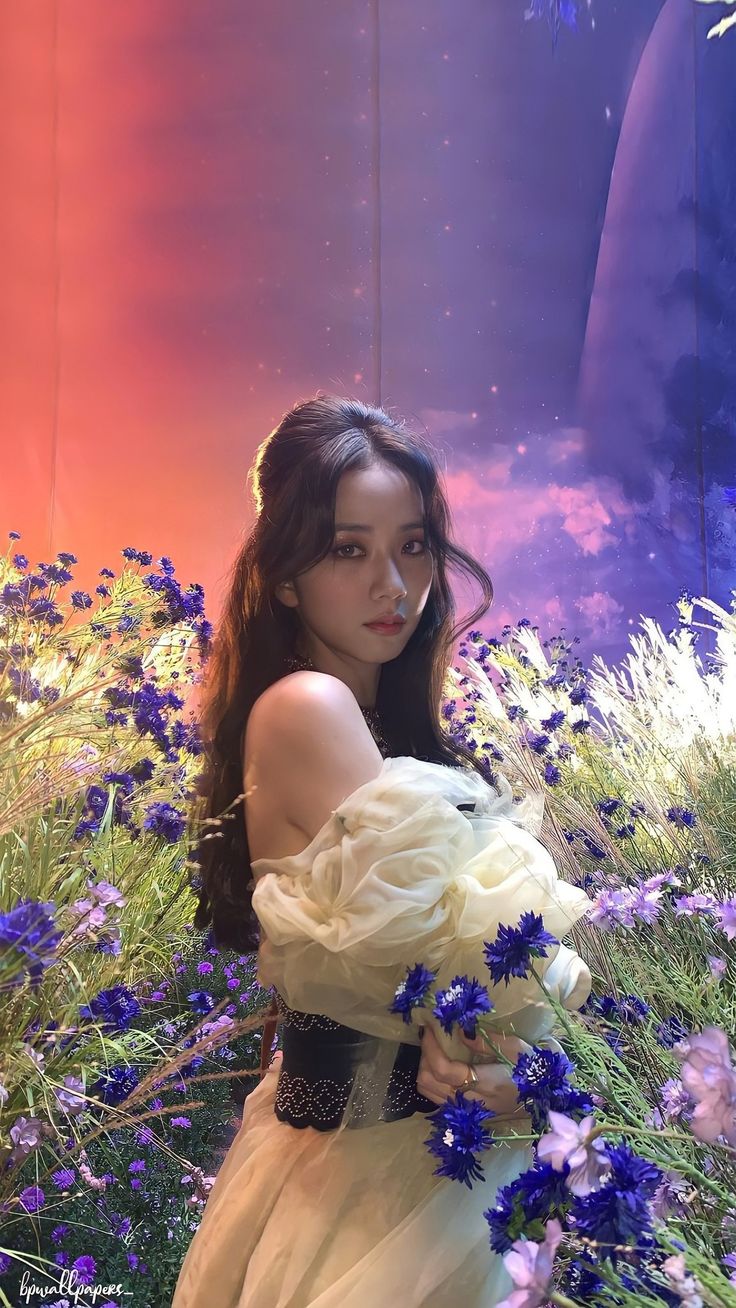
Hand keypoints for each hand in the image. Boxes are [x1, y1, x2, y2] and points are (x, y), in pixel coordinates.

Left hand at [416, 1026, 531, 1121]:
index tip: (428, 1028)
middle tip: (431, 1037)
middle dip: (423, 1056)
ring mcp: (467, 1110)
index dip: (430, 1048)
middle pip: (428, 1082)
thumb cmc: (532, 1069)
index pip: (443, 1069)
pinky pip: (436, 1098)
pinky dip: (431, 1080)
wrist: (544, 1098)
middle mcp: (470, 1100)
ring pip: (428, 1092)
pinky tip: (441, 1066)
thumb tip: (459, 1032)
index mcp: (483, 1083)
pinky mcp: (466, 1112)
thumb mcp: (515, 1047)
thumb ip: (485, 1040)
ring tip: (434, 1050)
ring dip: (424, 1069)